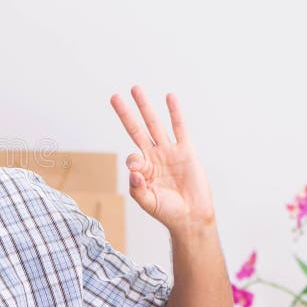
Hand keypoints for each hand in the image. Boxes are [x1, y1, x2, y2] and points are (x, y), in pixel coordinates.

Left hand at [110, 86, 214, 231]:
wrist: (191, 217)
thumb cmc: (167, 211)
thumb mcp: (146, 202)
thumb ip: (136, 188)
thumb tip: (133, 170)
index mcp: (143, 169)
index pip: (132, 157)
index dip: (134, 163)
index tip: (140, 173)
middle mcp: (154, 156)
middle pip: (136, 129)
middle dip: (126, 113)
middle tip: (114, 97)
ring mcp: (169, 152)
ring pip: (155, 124)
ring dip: (145, 107)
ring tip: (135, 89)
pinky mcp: (186, 151)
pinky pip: (179, 128)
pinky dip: (175, 112)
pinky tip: (169, 97)